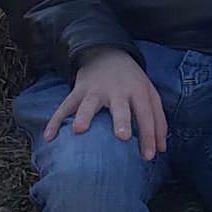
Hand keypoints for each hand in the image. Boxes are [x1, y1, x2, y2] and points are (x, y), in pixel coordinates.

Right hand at [43, 48, 168, 159]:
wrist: (107, 53)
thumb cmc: (132, 82)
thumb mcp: (150, 94)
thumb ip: (158, 121)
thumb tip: (162, 150)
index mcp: (137, 90)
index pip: (145, 114)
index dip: (148, 135)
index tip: (148, 157)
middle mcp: (117, 90)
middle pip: (120, 105)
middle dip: (121, 119)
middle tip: (122, 136)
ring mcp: (95, 90)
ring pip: (88, 103)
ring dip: (84, 115)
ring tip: (79, 130)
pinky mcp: (77, 91)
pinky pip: (65, 106)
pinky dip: (56, 120)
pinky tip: (49, 137)